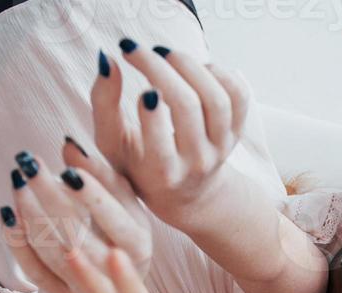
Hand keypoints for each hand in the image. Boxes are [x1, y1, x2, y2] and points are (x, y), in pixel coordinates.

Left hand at [2, 143, 152, 292]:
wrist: (118, 273)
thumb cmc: (120, 224)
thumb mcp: (122, 198)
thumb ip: (100, 172)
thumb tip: (69, 146)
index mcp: (138, 242)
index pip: (115, 220)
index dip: (92, 196)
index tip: (67, 169)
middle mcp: (115, 269)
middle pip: (79, 236)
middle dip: (50, 197)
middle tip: (29, 164)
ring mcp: (89, 286)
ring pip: (54, 253)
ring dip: (30, 215)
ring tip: (18, 181)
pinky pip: (36, 273)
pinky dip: (19, 244)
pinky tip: (8, 215)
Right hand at [92, 46, 249, 229]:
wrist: (186, 192)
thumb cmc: (140, 164)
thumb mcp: (112, 145)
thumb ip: (103, 105)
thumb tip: (108, 61)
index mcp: (163, 173)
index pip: (160, 144)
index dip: (150, 112)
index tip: (136, 88)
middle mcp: (196, 162)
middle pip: (187, 106)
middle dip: (159, 70)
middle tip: (137, 51)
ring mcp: (221, 147)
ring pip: (216, 99)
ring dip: (189, 66)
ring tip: (166, 56)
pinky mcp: (236, 132)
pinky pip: (239, 95)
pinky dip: (219, 73)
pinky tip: (195, 70)